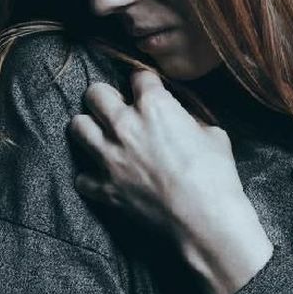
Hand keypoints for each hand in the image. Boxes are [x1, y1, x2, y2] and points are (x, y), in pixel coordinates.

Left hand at [68, 69, 272, 293]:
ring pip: (77, 127)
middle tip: (116, 108)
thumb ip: (188, 120)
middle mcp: (124, 125)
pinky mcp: (104, 187)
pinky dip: (91, 176)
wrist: (204, 217)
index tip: (148, 90)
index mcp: (154, 106)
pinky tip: (104, 176)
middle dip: (105, 97)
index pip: (138, 76)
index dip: (145, 83)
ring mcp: (109, 157)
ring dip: (88, 128)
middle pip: (95, 93)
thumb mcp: (212, 134)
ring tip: (101, 135)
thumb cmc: (215, 175)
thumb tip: (180, 120)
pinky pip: (82, 177)